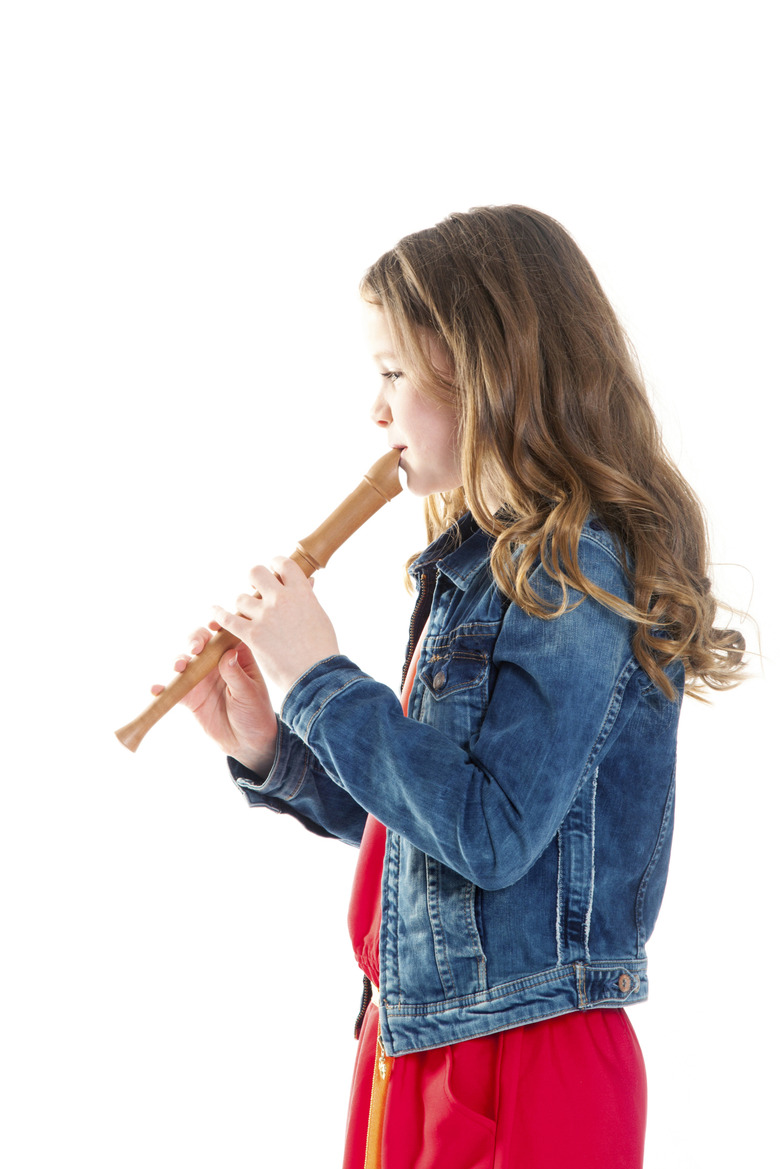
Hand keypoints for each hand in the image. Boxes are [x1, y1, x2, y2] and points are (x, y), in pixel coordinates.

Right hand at [152, 625, 277, 775]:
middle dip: (195, 640)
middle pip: (202, 643)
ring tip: (179, 667)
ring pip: (185, 661)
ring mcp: (201, 678)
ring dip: (178, 660)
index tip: (213, 625)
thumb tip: (228, 654)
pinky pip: (174, 689)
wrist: (246, 742)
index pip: (226, 635)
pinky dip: (163, 688)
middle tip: (195, 649)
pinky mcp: (190, 696)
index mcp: (237, 657)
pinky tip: (157, 689)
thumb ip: (237, 674)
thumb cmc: (256, 713)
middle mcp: (217, 663)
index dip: (219, 625)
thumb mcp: (250, 693)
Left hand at [212, 557, 339, 695]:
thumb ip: (308, 597)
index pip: (284, 564)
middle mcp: (281, 599)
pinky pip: (227, 619)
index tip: (273, 569)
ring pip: (240, 598)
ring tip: (247, 614)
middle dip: (254, 579)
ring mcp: (264, 616)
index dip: (275, 563)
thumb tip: (308, 580)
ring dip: (243, 606)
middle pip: (256, 573)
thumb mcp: (319, 616)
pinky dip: (218, 615)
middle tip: (256, 589)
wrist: (316, 674)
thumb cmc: (322, 648)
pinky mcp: (251, 634)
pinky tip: (214, 613)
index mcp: (301, 592)